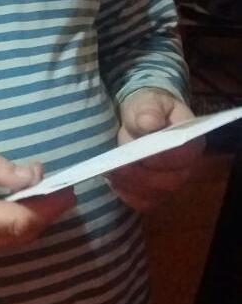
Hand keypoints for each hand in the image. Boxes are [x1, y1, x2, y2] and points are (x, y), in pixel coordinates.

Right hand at [0, 139, 75, 255]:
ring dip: (33, 221)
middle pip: (21, 235)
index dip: (49, 206)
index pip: (21, 219)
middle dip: (46, 214)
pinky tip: (22, 206)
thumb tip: (35, 176)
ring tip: (48, 196)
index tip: (68, 189)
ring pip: (12, 242)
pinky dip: (16, 226)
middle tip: (63, 189)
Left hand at [108, 88, 203, 211]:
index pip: (183, 155)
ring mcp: (170, 182)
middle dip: (142, 176)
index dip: (162, 157)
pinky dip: (128, 195)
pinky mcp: (154, 191)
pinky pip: (144, 202)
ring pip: (155, 194)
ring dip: (132, 186)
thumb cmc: (148, 108)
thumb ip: (149, 110)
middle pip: (170, 181)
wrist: (143, 117)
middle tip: (119, 166)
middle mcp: (185, 167)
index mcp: (190, 142)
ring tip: (111, 173)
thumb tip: (149, 123)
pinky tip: (114, 183)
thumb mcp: (148, 102)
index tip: (139, 152)